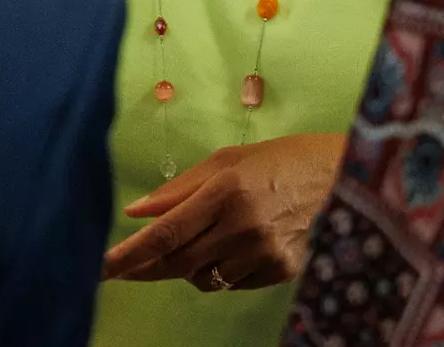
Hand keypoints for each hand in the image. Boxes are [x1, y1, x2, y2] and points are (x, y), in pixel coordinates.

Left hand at [102, 133, 346, 291]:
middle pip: (179, 261)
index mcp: (226, 191)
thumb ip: (178, 189)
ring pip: (203, 277)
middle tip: (123, 266)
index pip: (166, 232)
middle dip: (147, 266)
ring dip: (187, 265)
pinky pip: (231, 283)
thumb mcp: (225, 160)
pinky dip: (219, 270)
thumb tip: (134, 211)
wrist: (344, 178)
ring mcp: (265, 253)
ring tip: (204, 236)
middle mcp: (244, 226)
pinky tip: (234, 245)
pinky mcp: (281, 272)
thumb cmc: (278, 159)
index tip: (99, 267)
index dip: (129, 254)